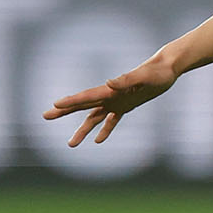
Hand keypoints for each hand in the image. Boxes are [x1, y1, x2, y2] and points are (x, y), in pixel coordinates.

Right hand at [41, 54, 177, 146]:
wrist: (167, 68)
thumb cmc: (158, 72)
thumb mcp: (145, 77)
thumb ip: (127, 79)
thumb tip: (109, 83)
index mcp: (112, 90)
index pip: (87, 97)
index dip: (70, 102)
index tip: (54, 106)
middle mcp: (111, 95)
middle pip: (83, 106)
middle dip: (64, 112)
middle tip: (45, 116)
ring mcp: (117, 101)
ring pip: (94, 117)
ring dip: (82, 129)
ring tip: (71, 144)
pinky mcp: (127, 105)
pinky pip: (112, 120)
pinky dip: (105, 130)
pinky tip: (98, 141)